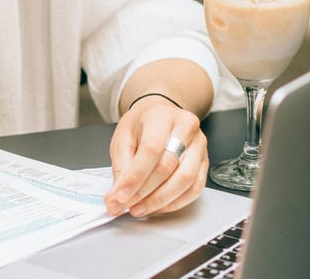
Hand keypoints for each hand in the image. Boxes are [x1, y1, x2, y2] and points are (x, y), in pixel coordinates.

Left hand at [104, 97, 207, 217]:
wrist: (160, 114)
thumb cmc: (142, 125)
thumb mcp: (123, 136)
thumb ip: (120, 166)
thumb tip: (117, 197)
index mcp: (160, 116)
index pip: (151, 149)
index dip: (135, 177)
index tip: (120, 197)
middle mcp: (185, 128)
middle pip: (168, 166)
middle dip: (144, 192)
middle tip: (126, 205)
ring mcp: (199, 145)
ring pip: (185, 180)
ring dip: (160, 201)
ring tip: (140, 208)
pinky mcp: (205, 162)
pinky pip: (195, 189)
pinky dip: (175, 203)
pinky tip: (158, 206)